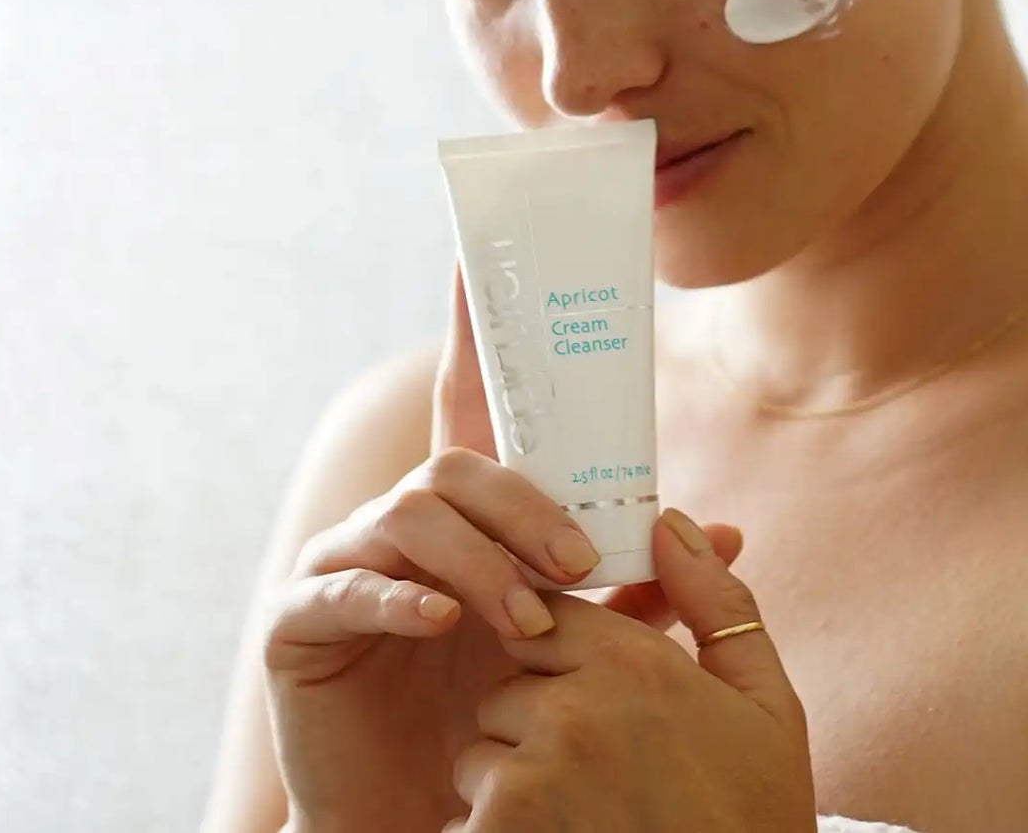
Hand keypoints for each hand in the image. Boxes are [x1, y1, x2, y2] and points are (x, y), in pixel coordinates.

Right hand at [263, 270, 743, 832]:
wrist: (422, 813)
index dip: (467, 321)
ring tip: (534, 621)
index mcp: (464, 510)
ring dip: (484, 563)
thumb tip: (728, 532)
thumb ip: (642, 588)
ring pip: (413, 515)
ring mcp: (343, 561)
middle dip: (526, 507)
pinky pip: (345, 586)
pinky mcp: (299, 621)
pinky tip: (447, 622)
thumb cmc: (499, 720)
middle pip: (458, 465)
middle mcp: (399, 518)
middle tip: (579, 563)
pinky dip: (403, 599)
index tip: (475, 250)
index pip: (466, 397)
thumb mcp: (586, 648)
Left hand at [451, 508, 813, 832]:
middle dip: (533, 717)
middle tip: (595, 765)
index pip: (545, 615)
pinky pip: (466, 820)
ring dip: (508, 780)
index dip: (559, 650)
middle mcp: (573, 712)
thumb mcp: (764, 703)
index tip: (585, 686)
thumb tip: (669, 523)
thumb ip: (713, 602)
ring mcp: (530, 782)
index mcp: (634, 664)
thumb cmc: (756, 816)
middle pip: (506, 683)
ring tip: (579, 816)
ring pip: (480, 752)